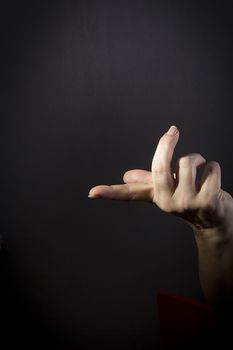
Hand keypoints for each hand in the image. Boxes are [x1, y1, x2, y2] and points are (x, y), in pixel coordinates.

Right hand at [89, 125, 232, 232]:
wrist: (216, 222)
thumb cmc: (192, 200)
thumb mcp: (169, 189)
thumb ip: (149, 179)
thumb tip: (125, 176)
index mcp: (156, 195)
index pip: (129, 194)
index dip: (109, 192)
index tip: (92, 193)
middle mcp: (168, 202)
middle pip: (159, 167)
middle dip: (167, 144)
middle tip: (173, 131)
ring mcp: (187, 203)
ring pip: (187, 162)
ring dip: (198, 159)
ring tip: (201, 168)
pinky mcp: (207, 202)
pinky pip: (210, 168)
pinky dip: (213, 167)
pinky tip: (212, 179)